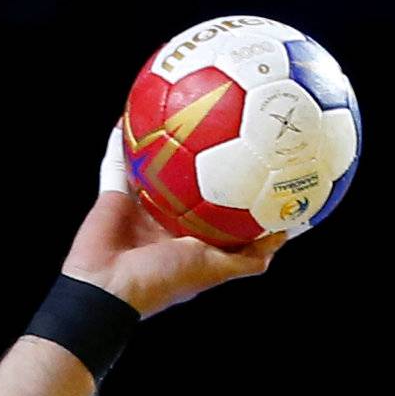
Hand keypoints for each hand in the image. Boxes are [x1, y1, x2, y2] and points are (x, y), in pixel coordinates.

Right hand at [61, 128, 283, 317]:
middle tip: (224, 118)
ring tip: (177, 108)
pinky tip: (135, 113)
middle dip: (205, 152)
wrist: (109, 287)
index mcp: (193, 237)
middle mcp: (170, 219)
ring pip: (156, 166)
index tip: (258, 157)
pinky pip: (119, 161)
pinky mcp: (116, 194)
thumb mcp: (217, 269)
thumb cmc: (164, 281)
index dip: (238, 185)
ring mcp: (143, 205)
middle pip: (191, 179)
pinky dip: (123, 140)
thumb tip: (285, 233)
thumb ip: (249, 257)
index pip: (221, 207)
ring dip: (164, 141)